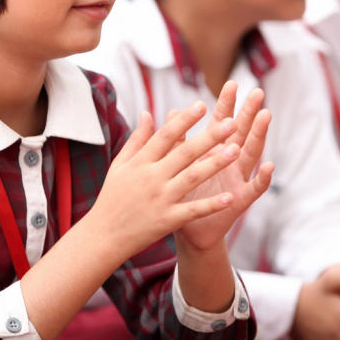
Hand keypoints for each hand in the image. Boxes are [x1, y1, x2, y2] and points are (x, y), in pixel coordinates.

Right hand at [90, 90, 268, 258]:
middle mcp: (152, 177)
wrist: (104, 235)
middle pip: (185, 153)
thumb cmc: (112, 197)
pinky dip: (210, 204)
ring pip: (192, 177)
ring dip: (215, 163)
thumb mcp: (120, 165)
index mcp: (140, 162)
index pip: (166, 135)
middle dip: (209, 137)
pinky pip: (193, 210)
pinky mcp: (168, 220)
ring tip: (236, 150)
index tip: (202, 104)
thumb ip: (137, 139)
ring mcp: (161, 199)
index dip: (184, 120)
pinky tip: (229, 197)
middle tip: (231, 122)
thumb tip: (147, 113)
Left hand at [176, 81, 273, 251]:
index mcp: (212, 150)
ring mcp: (237, 178)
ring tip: (266, 116)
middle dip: (249, 112)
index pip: (220, 121)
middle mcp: (229, 160)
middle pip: (241, 132)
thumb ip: (175, 140)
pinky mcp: (241, 200)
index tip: (232, 83)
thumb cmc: (183, 194)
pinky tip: (269, 166)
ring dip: (259, 135)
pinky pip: (254, 188)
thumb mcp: (177, 165)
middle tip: (257, 92)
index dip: (226, 104)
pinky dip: (262, 178)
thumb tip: (170, 111)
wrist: (187, 230)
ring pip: (251, 153)